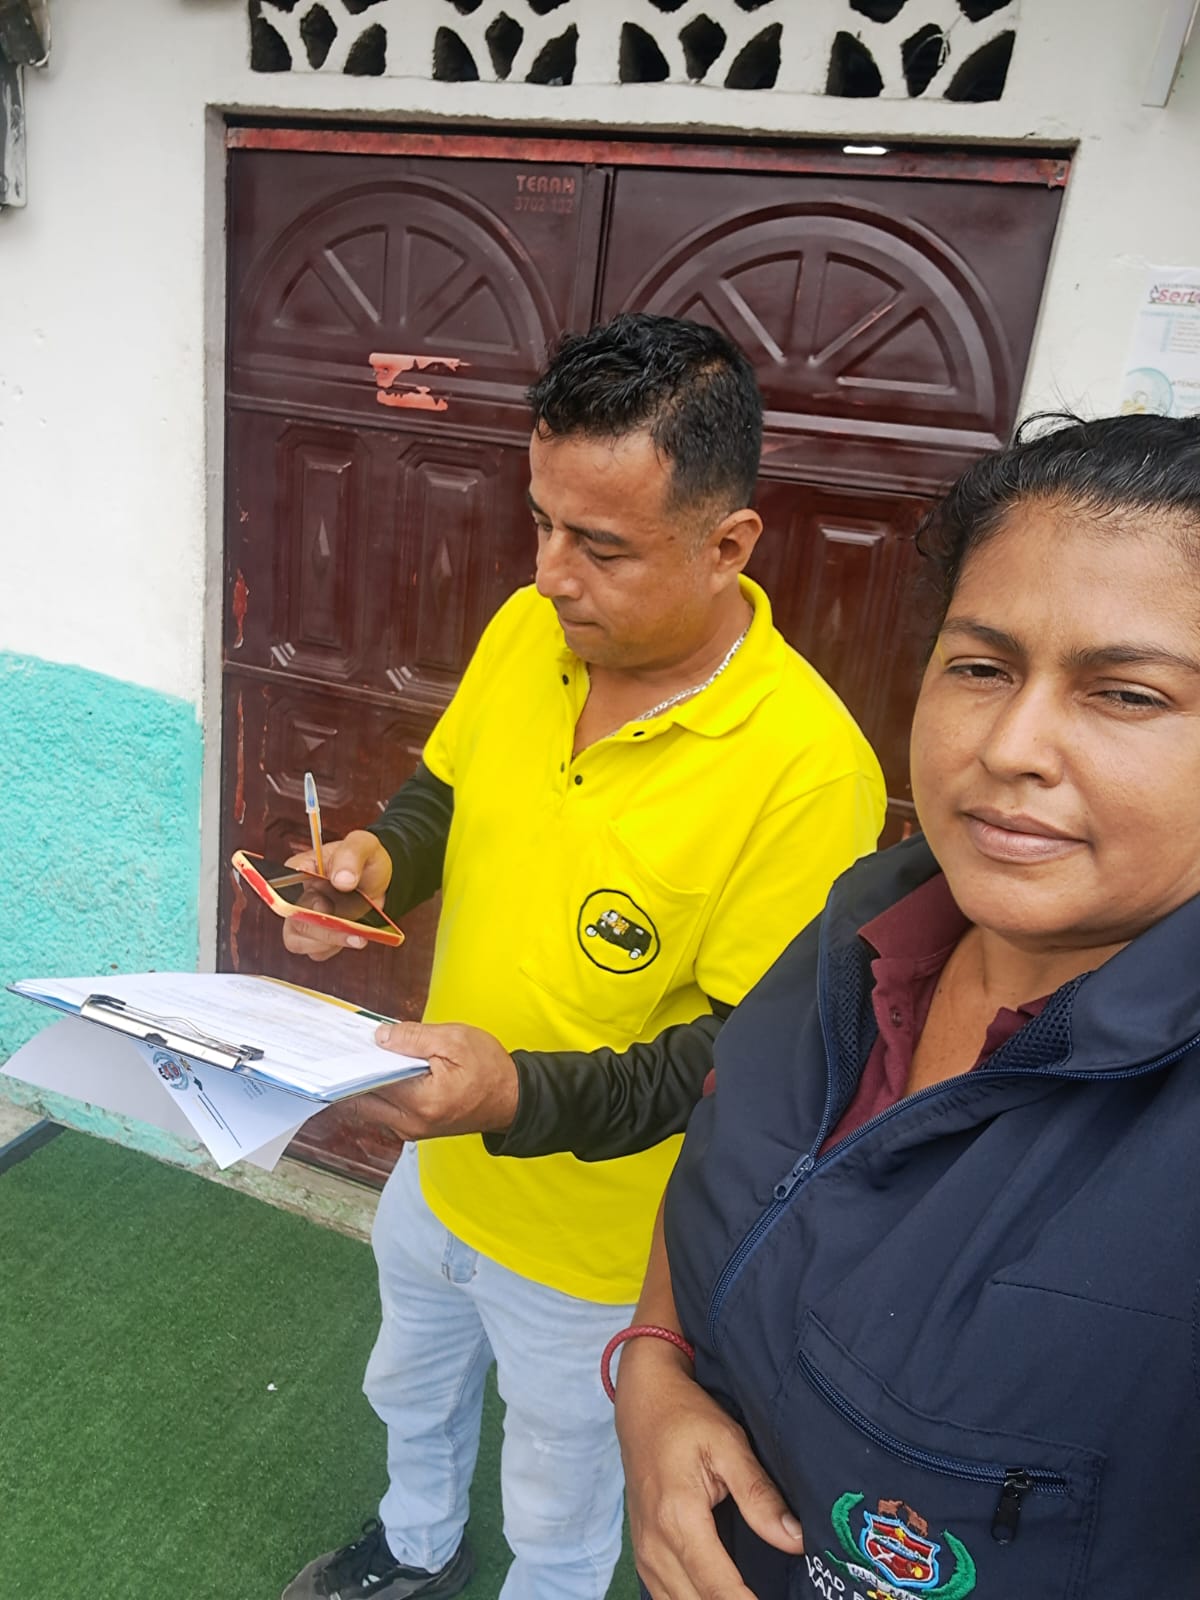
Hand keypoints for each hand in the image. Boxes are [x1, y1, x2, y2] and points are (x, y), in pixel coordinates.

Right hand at [281, 831, 392, 961]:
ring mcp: (305, 918)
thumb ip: (351, 855)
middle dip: (321, 928)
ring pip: (298, 941)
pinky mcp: (318, 936)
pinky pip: (317, 952)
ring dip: (328, 942)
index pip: (279, 885)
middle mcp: (297, 895)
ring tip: (357, 937)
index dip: (296, 900)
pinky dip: (336, 948)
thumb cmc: (365, 859)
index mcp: (299, 870)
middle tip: (350, 927)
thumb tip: (342, 879)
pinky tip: (354, 938)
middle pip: (292, 919)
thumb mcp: (364, 845)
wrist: (380, 880)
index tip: (322, 905)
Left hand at [360, 1021, 519, 1139]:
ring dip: (364, 1081)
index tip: (344, 1041)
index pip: (372, 1079)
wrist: (512, 1099)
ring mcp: (410, 1129)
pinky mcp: (412, 1128)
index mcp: (422, 1101)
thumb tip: (380, 1036)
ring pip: (368, 1106)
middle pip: (360, 1099)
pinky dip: (377, 1089)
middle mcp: (411, 1122)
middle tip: (349, 1046)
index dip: (356, 1058)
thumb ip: (414, 1037)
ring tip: (367, 1054)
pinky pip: (382, 1109)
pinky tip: (382, 1069)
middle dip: (353, 1072)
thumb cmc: (490, 1070)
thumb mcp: (456, 1040)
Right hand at [615, 1339, 802, 1599]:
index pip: (718, 1588)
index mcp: (678, 1516)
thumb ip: (759, 1495)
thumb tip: (796, 1540)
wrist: (642, 1401)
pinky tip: (719, 1595)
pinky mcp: (642, 1552)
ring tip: (749, 1597)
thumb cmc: (686, 1416)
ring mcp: (644, 1551)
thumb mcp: (728, 1443)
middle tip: (772, 1598)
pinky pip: (665, 1597)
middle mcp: (654, 1543)